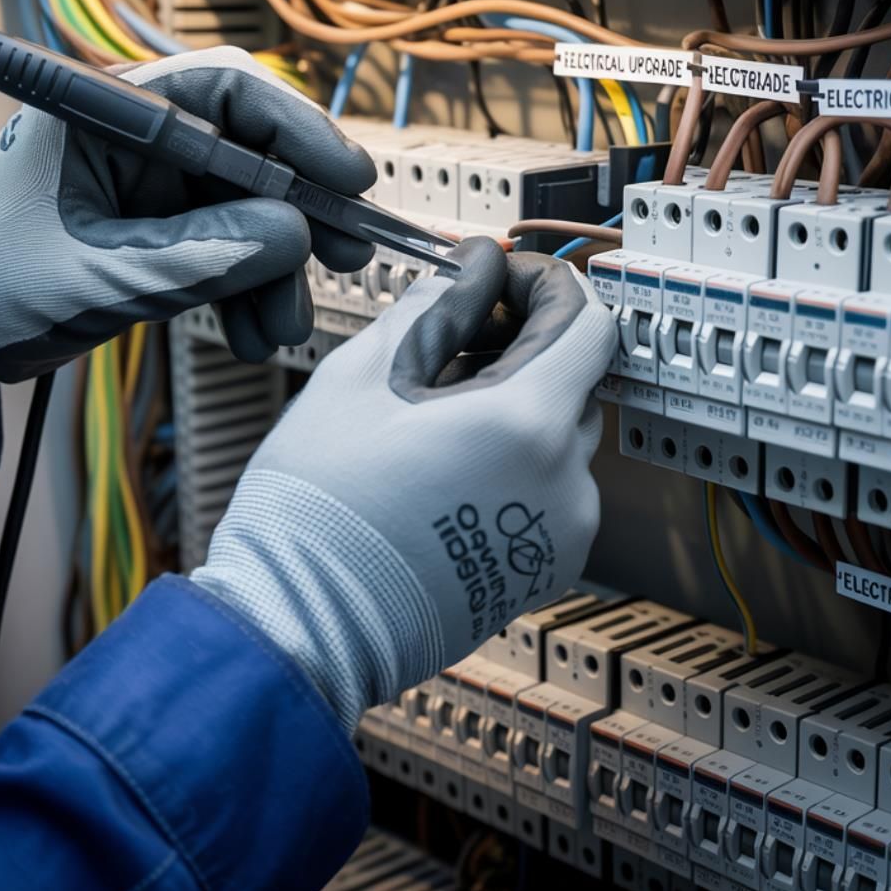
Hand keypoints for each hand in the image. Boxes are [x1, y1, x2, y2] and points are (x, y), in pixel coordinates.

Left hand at [0, 48, 374, 394]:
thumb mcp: (92, 276)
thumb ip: (194, 257)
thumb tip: (294, 238)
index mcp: (104, 110)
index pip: (223, 90)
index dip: (297, 128)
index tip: (349, 179)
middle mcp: (136, 135)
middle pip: (250, 149)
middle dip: (301, 208)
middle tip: (348, 257)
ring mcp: (149, 183)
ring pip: (246, 208)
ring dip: (276, 268)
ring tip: (280, 329)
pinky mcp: (156, 227)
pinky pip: (224, 245)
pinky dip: (246, 287)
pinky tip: (253, 331)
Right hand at [191, 237, 616, 730]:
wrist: (302, 623)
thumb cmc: (321, 508)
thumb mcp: (365, 376)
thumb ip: (436, 307)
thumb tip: (475, 267)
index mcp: (526, 425)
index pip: (587, 321)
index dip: (545, 284)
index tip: (499, 281)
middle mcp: (564, 483)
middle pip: (572, 379)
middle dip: (518, 346)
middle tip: (445, 344)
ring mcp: (559, 534)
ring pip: (557, 437)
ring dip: (512, 407)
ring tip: (430, 415)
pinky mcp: (542, 570)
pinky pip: (547, 491)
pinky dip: (511, 464)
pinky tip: (442, 467)